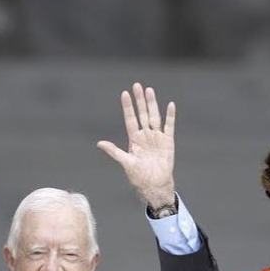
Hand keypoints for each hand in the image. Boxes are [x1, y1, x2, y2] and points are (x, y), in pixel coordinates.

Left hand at [96, 83, 175, 207]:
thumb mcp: (126, 162)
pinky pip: (169, 126)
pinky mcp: (168, 141)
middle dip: (139, 100)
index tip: (124, 94)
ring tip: (149, 90)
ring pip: (154, 116)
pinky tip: (170, 105)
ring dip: (152, 104)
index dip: (128, 107)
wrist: (155, 185)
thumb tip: (99, 143)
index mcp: (134, 139)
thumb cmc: (139, 176)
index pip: (130, 119)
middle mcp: (145, 135)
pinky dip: (170, 116)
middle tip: (137, 85)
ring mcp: (156, 137)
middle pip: (142, 114)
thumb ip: (114, 151)